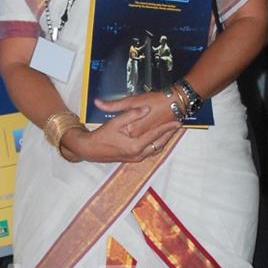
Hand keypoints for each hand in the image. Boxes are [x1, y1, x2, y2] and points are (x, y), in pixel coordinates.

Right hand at [62, 96, 180, 163]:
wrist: (89, 150)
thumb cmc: (101, 136)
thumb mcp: (115, 122)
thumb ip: (131, 115)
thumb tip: (145, 109)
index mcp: (135, 146)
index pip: (156, 135)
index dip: (167, 128)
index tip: (177, 121)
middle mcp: (137, 155)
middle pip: (159, 144)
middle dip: (169, 135)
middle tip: (178, 126)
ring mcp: (135, 158)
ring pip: (155, 149)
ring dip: (164, 140)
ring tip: (171, 131)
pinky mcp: (132, 158)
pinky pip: (149, 151)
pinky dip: (156, 144)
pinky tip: (158, 138)